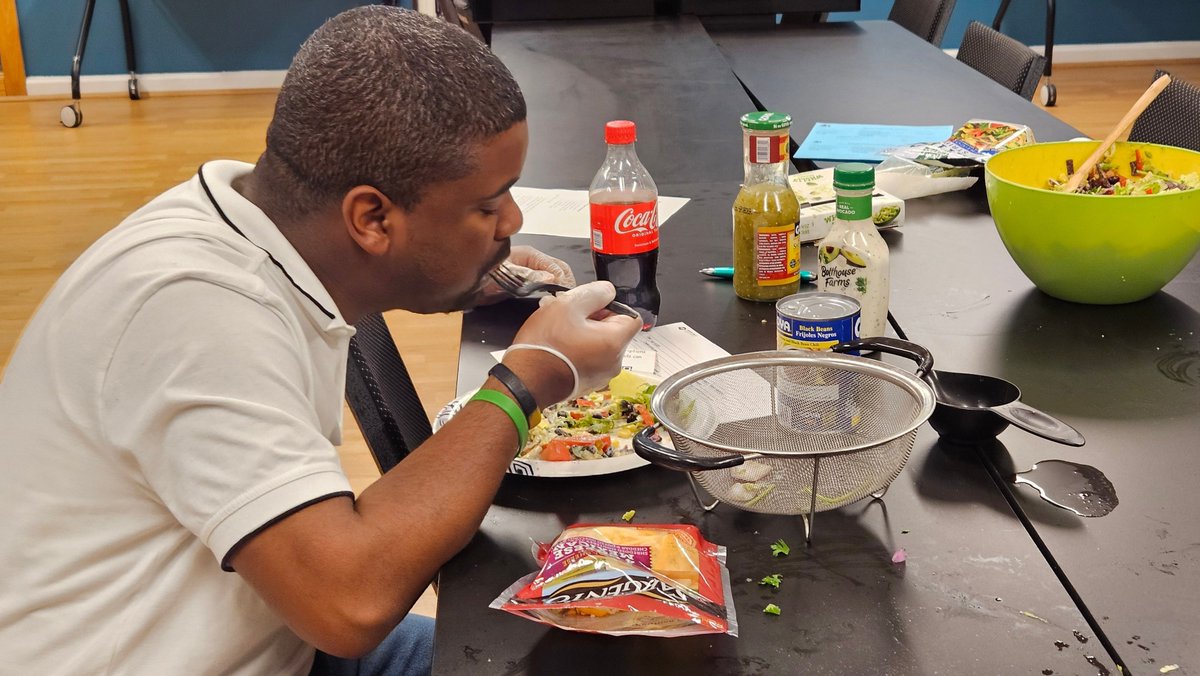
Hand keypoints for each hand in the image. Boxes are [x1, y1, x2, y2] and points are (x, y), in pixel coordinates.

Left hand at [478, 246, 575, 304]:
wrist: (463, 285)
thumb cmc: (482, 274)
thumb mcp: (507, 275)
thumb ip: (530, 276)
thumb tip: (553, 278)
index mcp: (531, 256)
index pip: (559, 267)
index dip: (566, 282)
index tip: (567, 297)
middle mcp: (533, 264)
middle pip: (559, 274)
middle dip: (565, 287)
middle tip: (565, 304)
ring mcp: (530, 276)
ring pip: (553, 284)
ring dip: (557, 294)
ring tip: (557, 306)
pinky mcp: (525, 288)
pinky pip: (544, 292)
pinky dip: (550, 300)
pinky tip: (547, 308)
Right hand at [503, 281, 640, 405]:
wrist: (525, 381)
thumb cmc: (544, 347)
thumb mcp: (568, 305)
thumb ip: (595, 292)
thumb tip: (608, 291)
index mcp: (614, 342)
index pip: (632, 316)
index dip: (614, 306)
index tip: (594, 305)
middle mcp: (613, 362)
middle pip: (615, 331)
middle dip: (595, 320)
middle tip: (570, 317)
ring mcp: (600, 376)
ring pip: (599, 345)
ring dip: (583, 335)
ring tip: (559, 332)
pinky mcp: (586, 383)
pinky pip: (589, 360)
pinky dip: (578, 351)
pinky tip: (558, 347)